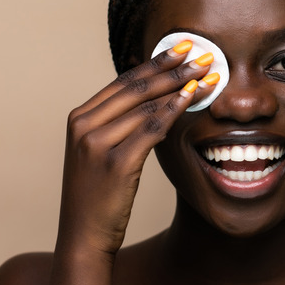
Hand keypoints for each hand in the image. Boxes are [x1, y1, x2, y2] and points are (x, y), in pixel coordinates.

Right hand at [56, 42, 215, 255]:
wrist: (84, 235)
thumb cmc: (97, 195)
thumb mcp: (99, 153)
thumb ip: (118, 124)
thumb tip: (155, 97)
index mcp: (78, 118)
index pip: (123, 82)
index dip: (154, 63)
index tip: (181, 49)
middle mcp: (83, 126)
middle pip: (136, 87)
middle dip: (173, 68)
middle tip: (202, 56)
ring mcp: (97, 144)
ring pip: (146, 106)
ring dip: (180, 87)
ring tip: (206, 76)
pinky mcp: (116, 163)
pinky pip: (151, 129)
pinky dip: (173, 110)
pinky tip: (191, 98)